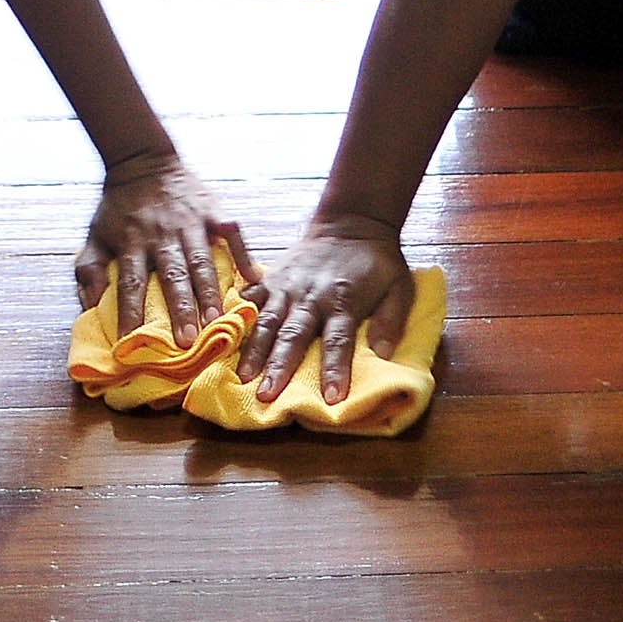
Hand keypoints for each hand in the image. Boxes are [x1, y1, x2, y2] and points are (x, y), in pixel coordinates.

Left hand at [77, 150, 245, 335]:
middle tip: (189, 341)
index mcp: (131, 241)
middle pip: (172, 276)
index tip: (131, 342)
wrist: (142, 160)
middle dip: (180, 309)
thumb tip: (91, 305)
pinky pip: (232, 234)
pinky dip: (244, 255)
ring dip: (210, 291)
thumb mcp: (94, 235)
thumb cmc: (117, 207)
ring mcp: (190, 221)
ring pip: (202, 260)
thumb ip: (90, 270)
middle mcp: (162, 233)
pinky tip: (254, 280)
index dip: (130, 313)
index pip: (129, 283)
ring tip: (218, 319)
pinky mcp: (212, 209)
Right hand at [238, 213, 414, 404]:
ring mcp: (288, 287)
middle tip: (266, 396)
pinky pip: (252, 298)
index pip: (339, 342)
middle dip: (279, 368)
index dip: (335, 370)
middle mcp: (311, 297)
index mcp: (344, 301)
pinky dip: (238, 316)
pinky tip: (223, 335)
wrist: (351, 223)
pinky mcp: (273, 278)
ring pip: (267, 322)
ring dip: (254, 350)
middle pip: (293, 336)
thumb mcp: (399, 287)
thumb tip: (382, 354)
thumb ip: (391, 320)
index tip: (331, 399)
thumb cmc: (377, 262)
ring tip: (242, 377)